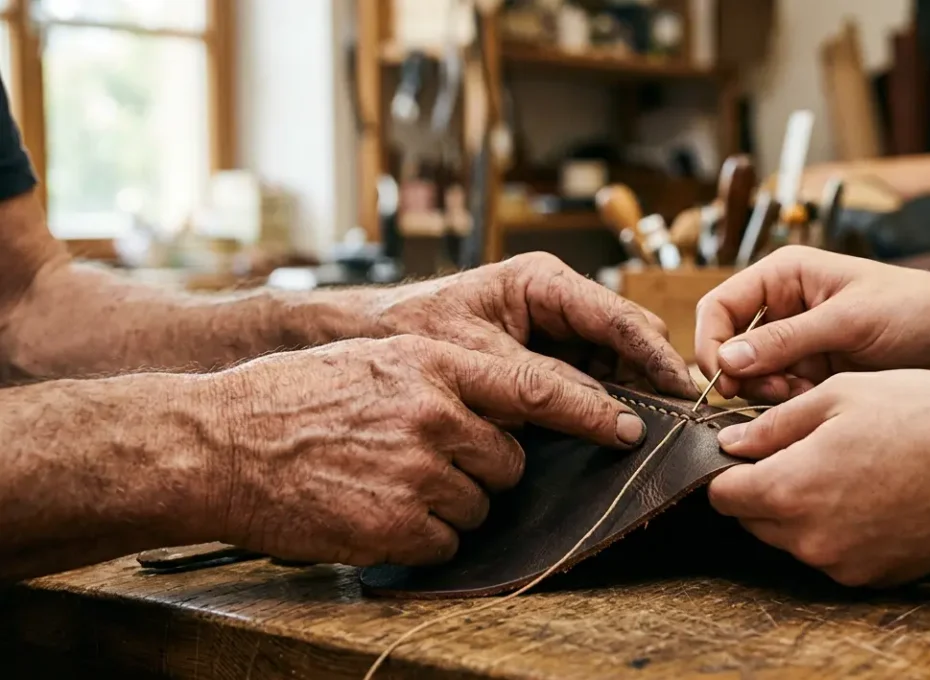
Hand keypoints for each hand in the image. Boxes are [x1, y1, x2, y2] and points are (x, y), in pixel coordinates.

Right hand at [197, 335, 650, 566]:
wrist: (216, 443)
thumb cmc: (293, 399)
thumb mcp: (377, 360)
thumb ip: (446, 376)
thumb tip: (510, 407)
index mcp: (434, 363)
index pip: (537, 388)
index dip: (590, 411)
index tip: (628, 426)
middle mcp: (435, 413)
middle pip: (510, 459)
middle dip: (483, 468)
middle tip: (425, 459)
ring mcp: (417, 471)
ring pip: (480, 504)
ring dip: (448, 503)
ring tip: (385, 481)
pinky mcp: (396, 525)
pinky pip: (445, 541)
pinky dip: (420, 537)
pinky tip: (374, 511)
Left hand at [336, 252, 695, 398]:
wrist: (368, 339)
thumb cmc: (413, 331)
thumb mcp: (478, 359)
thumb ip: (543, 385)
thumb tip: (609, 416)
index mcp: (543, 282)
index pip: (618, 317)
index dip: (655, 356)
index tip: (684, 390)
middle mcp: (558, 302)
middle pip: (627, 339)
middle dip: (652, 377)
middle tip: (679, 422)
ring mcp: (555, 331)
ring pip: (614, 364)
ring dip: (632, 396)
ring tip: (658, 433)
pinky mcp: (546, 360)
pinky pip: (588, 382)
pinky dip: (604, 406)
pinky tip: (617, 433)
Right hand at [694, 246, 929, 402]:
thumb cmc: (916, 309)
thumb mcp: (849, 320)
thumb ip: (787, 340)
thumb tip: (727, 360)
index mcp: (785, 276)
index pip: (719, 307)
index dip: (711, 342)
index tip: (723, 378)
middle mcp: (785, 307)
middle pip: (730, 346)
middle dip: (744, 373)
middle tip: (775, 392)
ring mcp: (799, 343)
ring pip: (753, 375)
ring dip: (769, 391)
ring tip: (802, 395)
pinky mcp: (816, 373)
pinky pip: (781, 393)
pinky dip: (791, 403)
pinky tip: (818, 402)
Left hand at [707, 370, 929, 586]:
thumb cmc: (923, 415)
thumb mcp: (839, 396)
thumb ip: (773, 425)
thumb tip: (729, 444)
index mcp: (790, 491)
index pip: (722, 494)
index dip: (728, 468)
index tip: (750, 446)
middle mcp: (810, 541)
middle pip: (754, 520)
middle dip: (764, 487)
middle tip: (803, 449)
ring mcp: (844, 565)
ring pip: (793, 538)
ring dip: (801, 508)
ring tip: (846, 466)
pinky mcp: (876, 576)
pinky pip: (834, 553)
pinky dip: (838, 528)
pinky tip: (872, 492)